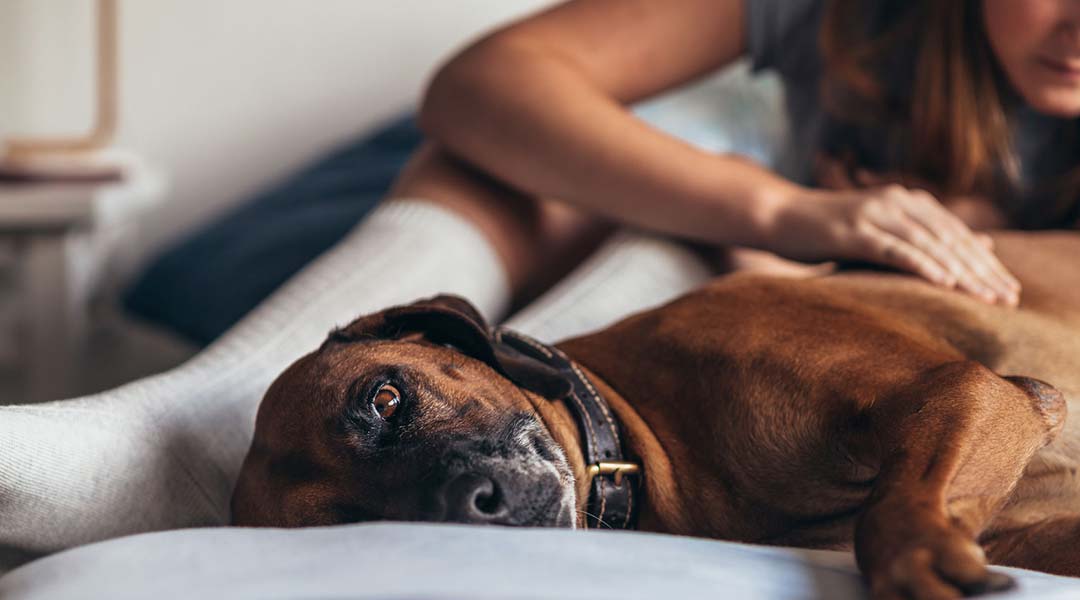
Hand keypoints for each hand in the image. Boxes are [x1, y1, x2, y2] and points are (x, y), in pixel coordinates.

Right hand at [766, 185, 1020, 304]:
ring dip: (962, 272)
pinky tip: (945, 282)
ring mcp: (875, 214)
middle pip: (951, 238)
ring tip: (987, 297)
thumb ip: (920, 237)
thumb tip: (978, 246)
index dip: (984, 261)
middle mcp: (896, 201)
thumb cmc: (825, 231)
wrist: (778, 216)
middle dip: (982, 270)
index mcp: (905, 201)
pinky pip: (897, 249)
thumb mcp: (877, 233)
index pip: (956, 233)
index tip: (1008, 290)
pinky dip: (924, 265)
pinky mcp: (855, 230)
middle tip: (1008, 298)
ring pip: (931, 244)